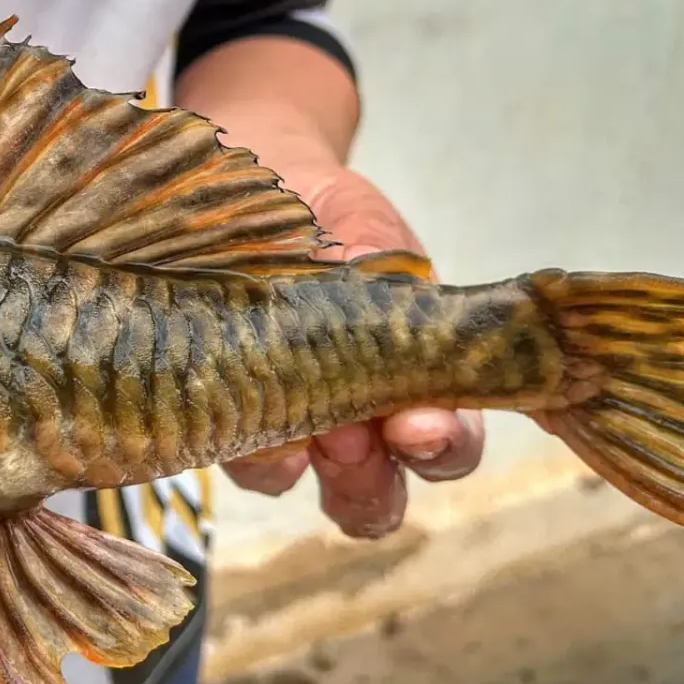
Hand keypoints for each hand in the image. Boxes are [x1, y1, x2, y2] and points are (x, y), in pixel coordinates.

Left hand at [222, 162, 485, 537]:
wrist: (253, 192)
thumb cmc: (323, 213)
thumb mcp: (355, 219)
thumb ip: (370, 246)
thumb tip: (366, 263)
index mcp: (416, 374)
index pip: (453, 437)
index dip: (445, 444)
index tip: (418, 424)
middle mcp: (362, 418)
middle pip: (381, 492)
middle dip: (370, 481)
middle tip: (347, 442)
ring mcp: (294, 425)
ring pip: (305, 486)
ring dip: (296, 471)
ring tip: (289, 435)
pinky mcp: (229, 418)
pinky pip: (241, 461)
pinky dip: (243, 451)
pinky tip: (230, 414)